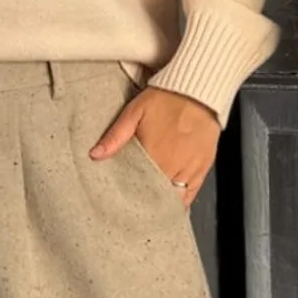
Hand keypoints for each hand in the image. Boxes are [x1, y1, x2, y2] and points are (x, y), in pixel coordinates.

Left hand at [88, 86, 219, 207]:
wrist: (199, 89)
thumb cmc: (166, 99)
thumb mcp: (135, 112)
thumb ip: (115, 136)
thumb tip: (95, 155)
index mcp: (154, 155)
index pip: (137, 186)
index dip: (129, 194)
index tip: (121, 201)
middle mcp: (172, 166)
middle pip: (154, 195)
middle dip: (144, 200)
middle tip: (134, 206)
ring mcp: (189, 169)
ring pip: (171, 197)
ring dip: (160, 202)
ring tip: (149, 207)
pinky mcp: (203, 168)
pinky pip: (190, 194)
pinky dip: (180, 201)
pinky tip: (169, 205)